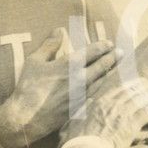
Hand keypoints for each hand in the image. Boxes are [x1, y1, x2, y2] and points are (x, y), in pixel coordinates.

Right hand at [0, 29, 119, 147]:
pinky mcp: (83, 107)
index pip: (93, 51)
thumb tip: (60, 30)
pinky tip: (110, 87)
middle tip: (121, 53)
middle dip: (113, 58)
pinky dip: (106, 89)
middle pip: (103, 65)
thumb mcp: (35, 61)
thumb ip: (50, 45)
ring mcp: (84, 94)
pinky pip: (99, 95)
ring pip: (104, 80)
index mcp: (70, 64)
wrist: (27, 117)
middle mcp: (81, 78)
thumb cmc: (28, 87)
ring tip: (121, 67)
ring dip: (113, 73)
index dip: (103, 46)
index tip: (110, 44)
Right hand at [59, 73, 147, 147]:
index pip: (116, 87)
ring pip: (142, 96)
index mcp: (95, 102)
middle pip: (132, 88)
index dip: (131, 81)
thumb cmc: (74, 143)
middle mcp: (109, 103)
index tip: (140, 77)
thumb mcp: (70, 124)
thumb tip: (78, 113)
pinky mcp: (131, 124)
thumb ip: (78, 116)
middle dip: (147, 82)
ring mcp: (121, 113)